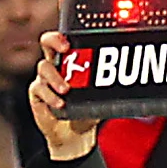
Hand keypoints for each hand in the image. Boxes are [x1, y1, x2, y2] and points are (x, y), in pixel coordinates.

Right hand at [29, 32, 98, 162]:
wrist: (74, 136)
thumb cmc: (87, 111)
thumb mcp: (100, 97)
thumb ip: (108, 86)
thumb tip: (129, 82)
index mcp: (71, 60)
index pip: (66, 38)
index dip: (65, 31)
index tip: (73, 35)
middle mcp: (55, 65)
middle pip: (47, 42)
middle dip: (55, 40)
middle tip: (66, 48)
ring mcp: (44, 79)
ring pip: (44, 67)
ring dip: (56, 76)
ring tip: (67, 89)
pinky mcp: (37, 94)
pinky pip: (39, 89)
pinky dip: (50, 96)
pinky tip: (60, 103)